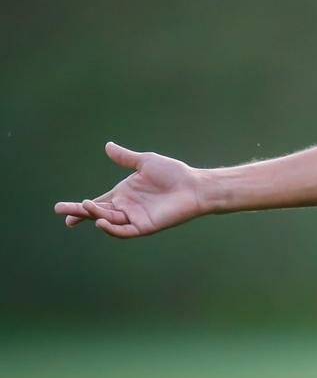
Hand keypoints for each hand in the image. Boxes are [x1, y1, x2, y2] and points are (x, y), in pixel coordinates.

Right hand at [54, 142, 204, 237]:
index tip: (61, 210)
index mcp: (123, 194)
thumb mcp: (145, 162)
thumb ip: (125, 157)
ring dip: (95, 215)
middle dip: (79, 213)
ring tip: (85, 207)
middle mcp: (126, 208)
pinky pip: (124, 231)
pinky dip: (111, 229)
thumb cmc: (173, 173)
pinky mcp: (145, 226)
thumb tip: (108, 146)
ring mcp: (134, 218)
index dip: (80, 208)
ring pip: (109, 220)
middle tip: (62, 212)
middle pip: (97, 213)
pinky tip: (101, 222)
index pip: (97, 203)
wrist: (193, 185)